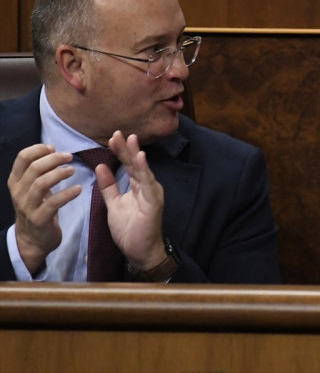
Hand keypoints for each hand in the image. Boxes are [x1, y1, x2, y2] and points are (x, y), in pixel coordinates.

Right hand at [7, 144, 80, 273]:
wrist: (32, 239)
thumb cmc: (36, 206)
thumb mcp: (32, 186)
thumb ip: (38, 170)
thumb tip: (53, 149)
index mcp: (15, 181)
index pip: (22, 157)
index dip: (39, 149)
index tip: (54, 148)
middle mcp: (18, 192)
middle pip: (34, 168)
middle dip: (54, 159)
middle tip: (69, 157)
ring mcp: (27, 206)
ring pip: (41, 184)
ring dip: (60, 174)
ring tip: (73, 171)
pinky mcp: (39, 219)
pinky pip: (53, 203)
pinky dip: (68, 194)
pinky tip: (78, 189)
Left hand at [98, 131, 167, 269]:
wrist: (140, 252)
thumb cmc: (130, 229)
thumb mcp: (114, 204)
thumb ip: (109, 186)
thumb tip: (100, 167)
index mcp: (138, 185)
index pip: (128, 164)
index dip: (120, 151)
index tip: (112, 137)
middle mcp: (147, 186)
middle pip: (135, 163)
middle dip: (126, 148)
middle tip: (117, 132)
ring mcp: (152, 193)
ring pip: (143, 170)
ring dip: (136, 154)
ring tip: (130, 139)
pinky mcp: (154, 202)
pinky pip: (148, 184)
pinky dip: (145, 170)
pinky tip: (140, 158)